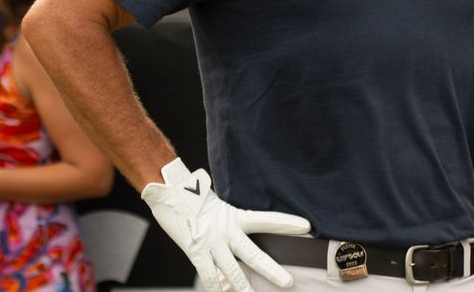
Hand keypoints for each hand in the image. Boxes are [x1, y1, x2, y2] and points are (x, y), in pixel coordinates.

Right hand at [141, 158, 310, 291]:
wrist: (167, 191)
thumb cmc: (193, 196)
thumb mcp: (217, 202)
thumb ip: (230, 218)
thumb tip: (244, 226)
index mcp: (234, 215)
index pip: (266, 219)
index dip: (286, 223)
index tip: (306, 226)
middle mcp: (225, 231)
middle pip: (253, 255)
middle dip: (272, 271)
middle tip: (288, 284)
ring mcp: (211, 244)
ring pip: (233, 272)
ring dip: (245, 289)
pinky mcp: (195, 253)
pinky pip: (208, 277)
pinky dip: (216, 289)